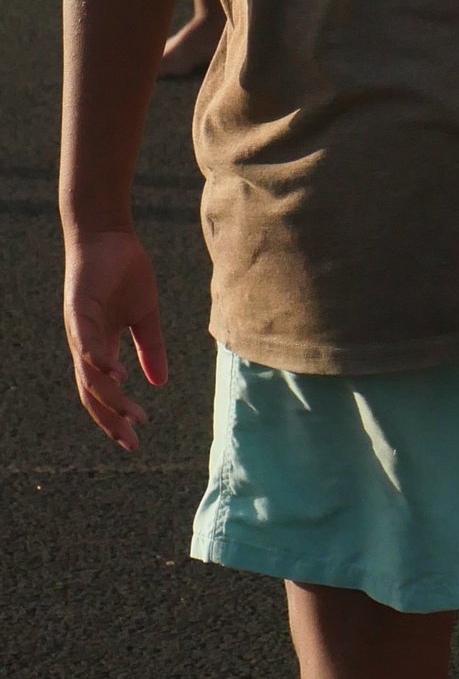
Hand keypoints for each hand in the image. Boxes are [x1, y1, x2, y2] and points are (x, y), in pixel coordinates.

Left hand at [63, 226, 165, 451]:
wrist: (108, 237)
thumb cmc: (124, 273)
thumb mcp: (145, 315)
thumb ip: (151, 349)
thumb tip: (159, 383)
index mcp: (100, 349)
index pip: (103, 393)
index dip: (116, 417)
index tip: (136, 440)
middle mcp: (85, 347)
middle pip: (93, 394)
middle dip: (111, 419)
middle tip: (131, 440)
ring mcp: (80, 331)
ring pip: (90, 375)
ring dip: (110, 397)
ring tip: (131, 414)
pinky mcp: (79, 312)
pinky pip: (86, 344)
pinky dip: (99, 362)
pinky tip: (116, 375)